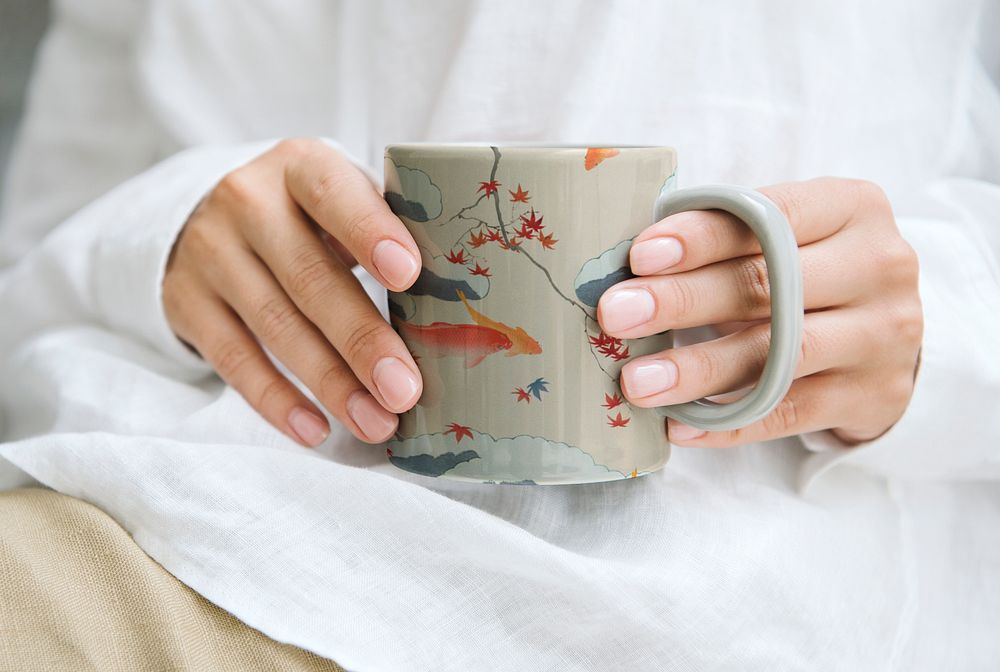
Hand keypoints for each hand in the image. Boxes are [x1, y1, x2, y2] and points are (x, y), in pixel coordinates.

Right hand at [164, 139, 422, 446]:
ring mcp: (211, 253)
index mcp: (301, 167)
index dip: (370, 232)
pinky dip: (276, 401)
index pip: (334, 194)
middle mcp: (248, 202)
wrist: (209, 218)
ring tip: (376, 423)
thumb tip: (461, 307)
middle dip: (361, 340)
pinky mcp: (187, 302)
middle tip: (405, 390)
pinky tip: (315, 430)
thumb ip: (389, 232)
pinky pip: (232, 360)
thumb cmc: (310, 216)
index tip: (410, 276)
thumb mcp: (342, 200)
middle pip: (309, 278)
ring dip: (330, 383)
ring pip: (275, 325)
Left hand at [597, 178, 921, 446]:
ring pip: (779, 354)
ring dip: (699, 369)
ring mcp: (883, 335)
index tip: (640, 256)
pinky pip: (789, 413)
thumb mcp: (788, 237)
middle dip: (683, 300)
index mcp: (850, 208)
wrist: (890, 334)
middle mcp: (878, 266)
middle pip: (769, 284)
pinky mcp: (873, 395)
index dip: (702, 237)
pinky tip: (679, 426)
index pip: (770, 216)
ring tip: (637, 382)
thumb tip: (629, 267)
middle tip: (617, 315)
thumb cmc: (811, 271)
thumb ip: (728, 238)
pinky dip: (729, 423)